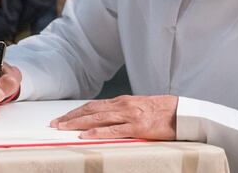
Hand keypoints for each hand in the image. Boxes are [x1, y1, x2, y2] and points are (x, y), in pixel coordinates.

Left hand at [51, 95, 177, 139]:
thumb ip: (124, 112)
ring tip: (62, 128)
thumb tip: (108, 119)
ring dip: (77, 123)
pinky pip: (112, 130)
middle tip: (55, 123)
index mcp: (123, 101)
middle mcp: (122, 105)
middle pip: (91, 110)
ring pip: (97, 118)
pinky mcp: (137, 127)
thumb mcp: (140, 108)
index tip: (63, 117)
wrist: (183, 112)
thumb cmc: (163, 111)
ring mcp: (129, 116)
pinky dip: (96, 133)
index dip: (77, 111)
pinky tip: (84, 136)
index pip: (94, 105)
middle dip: (71, 117)